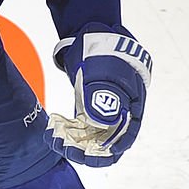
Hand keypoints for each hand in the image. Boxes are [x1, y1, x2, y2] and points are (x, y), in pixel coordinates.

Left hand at [44, 24, 150, 166]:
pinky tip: (55, 127)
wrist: (91, 32)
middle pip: (107, 139)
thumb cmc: (102, 51)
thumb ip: (101, 98)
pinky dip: (70, 128)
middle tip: (63, 147)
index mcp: (133, 104)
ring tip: (55, 138)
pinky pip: (83, 123)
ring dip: (75, 140)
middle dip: (85, 148)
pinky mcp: (92, 103)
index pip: (126, 138)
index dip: (109, 152)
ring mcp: (107, 106)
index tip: (88, 157)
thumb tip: (100, 123)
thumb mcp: (102, 73)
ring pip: (93, 133)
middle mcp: (122, 109)